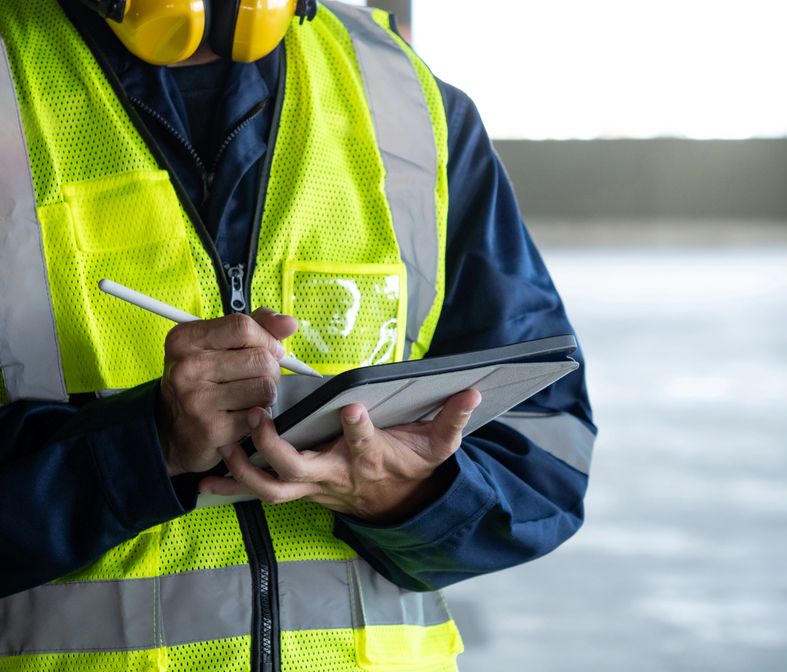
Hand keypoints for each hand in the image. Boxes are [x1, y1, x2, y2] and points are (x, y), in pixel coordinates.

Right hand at [157, 308, 296, 476]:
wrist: (172, 430)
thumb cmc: (202, 381)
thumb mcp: (218, 344)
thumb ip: (256, 326)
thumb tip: (289, 323)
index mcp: (186, 339)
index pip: (243, 326)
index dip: (266, 338)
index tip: (269, 349)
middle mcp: (186, 367)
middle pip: (260, 358)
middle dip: (270, 369)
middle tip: (256, 378)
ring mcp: (196, 399)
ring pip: (265, 387)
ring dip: (266, 394)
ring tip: (248, 396)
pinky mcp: (211, 429)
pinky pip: (259, 415)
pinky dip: (258, 416)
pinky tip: (240, 415)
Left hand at [198, 388, 481, 521]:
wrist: (395, 503)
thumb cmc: (411, 467)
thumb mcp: (438, 445)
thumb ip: (452, 419)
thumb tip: (472, 391)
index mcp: (370, 458)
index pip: (365, 445)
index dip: (358, 430)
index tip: (352, 407)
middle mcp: (335, 475)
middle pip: (300, 471)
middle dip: (276, 448)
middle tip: (260, 418)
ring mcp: (313, 485)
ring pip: (273, 488)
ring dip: (245, 470)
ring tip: (225, 444)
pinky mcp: (298, 488)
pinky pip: (260, 492)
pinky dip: (232, 486)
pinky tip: (205, 477)